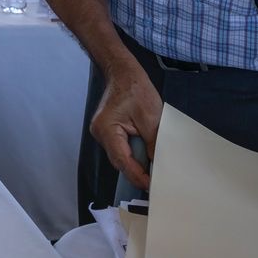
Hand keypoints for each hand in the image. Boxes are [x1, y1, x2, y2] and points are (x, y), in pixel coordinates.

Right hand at [90, 62, 161, 191]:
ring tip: (153, 167)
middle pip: (119, 161)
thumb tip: (157, 165)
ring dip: (136, 160)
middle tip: (156, 179)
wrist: (123, 72)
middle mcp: (100, 133)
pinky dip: (133, 151)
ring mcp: (102, 132)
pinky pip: (121, 147)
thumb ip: (153, 144)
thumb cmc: (135, 88)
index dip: (137, 176)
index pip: (122, 161)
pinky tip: (145, 153)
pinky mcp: (108, 130)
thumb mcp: (151, 117)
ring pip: (121, 155)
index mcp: (106, 129)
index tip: (151, 186)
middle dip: (138, 170)